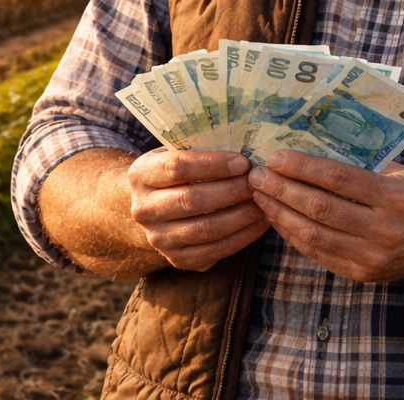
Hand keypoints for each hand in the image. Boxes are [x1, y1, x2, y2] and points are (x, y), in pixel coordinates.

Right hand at [128, 149, 268, 270]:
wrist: (152, 210)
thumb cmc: (172, 174)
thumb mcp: (173, 154)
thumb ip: (198, 149)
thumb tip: (243, 145)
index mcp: (140, 175)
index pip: (178, 167)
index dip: (213, 164)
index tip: (243, 162)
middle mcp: (144, 209)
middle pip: (192, 200)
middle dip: (231, 191)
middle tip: (258, 183)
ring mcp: (158, 238)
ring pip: (206, 229)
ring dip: (241, 216)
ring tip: (263, 202)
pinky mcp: (176, 259)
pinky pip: (215, 250)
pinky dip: (242, 237)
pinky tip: (259, 223)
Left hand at [247, 150, 403, 281]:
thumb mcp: (399, 173)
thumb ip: (361, 164)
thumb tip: (309, 145)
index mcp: (395, 198)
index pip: (338, 179)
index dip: (302, 167)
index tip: (275, 157)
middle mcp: (384, 231)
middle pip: (320, 208)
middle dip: (281, 190)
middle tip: (256, 175)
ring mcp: (372, 258)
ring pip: (313, 234)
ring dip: (280, 213)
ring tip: (259, 195)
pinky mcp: (362, 274)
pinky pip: (318, 253)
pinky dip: (293, 234)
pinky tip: (277, 218)